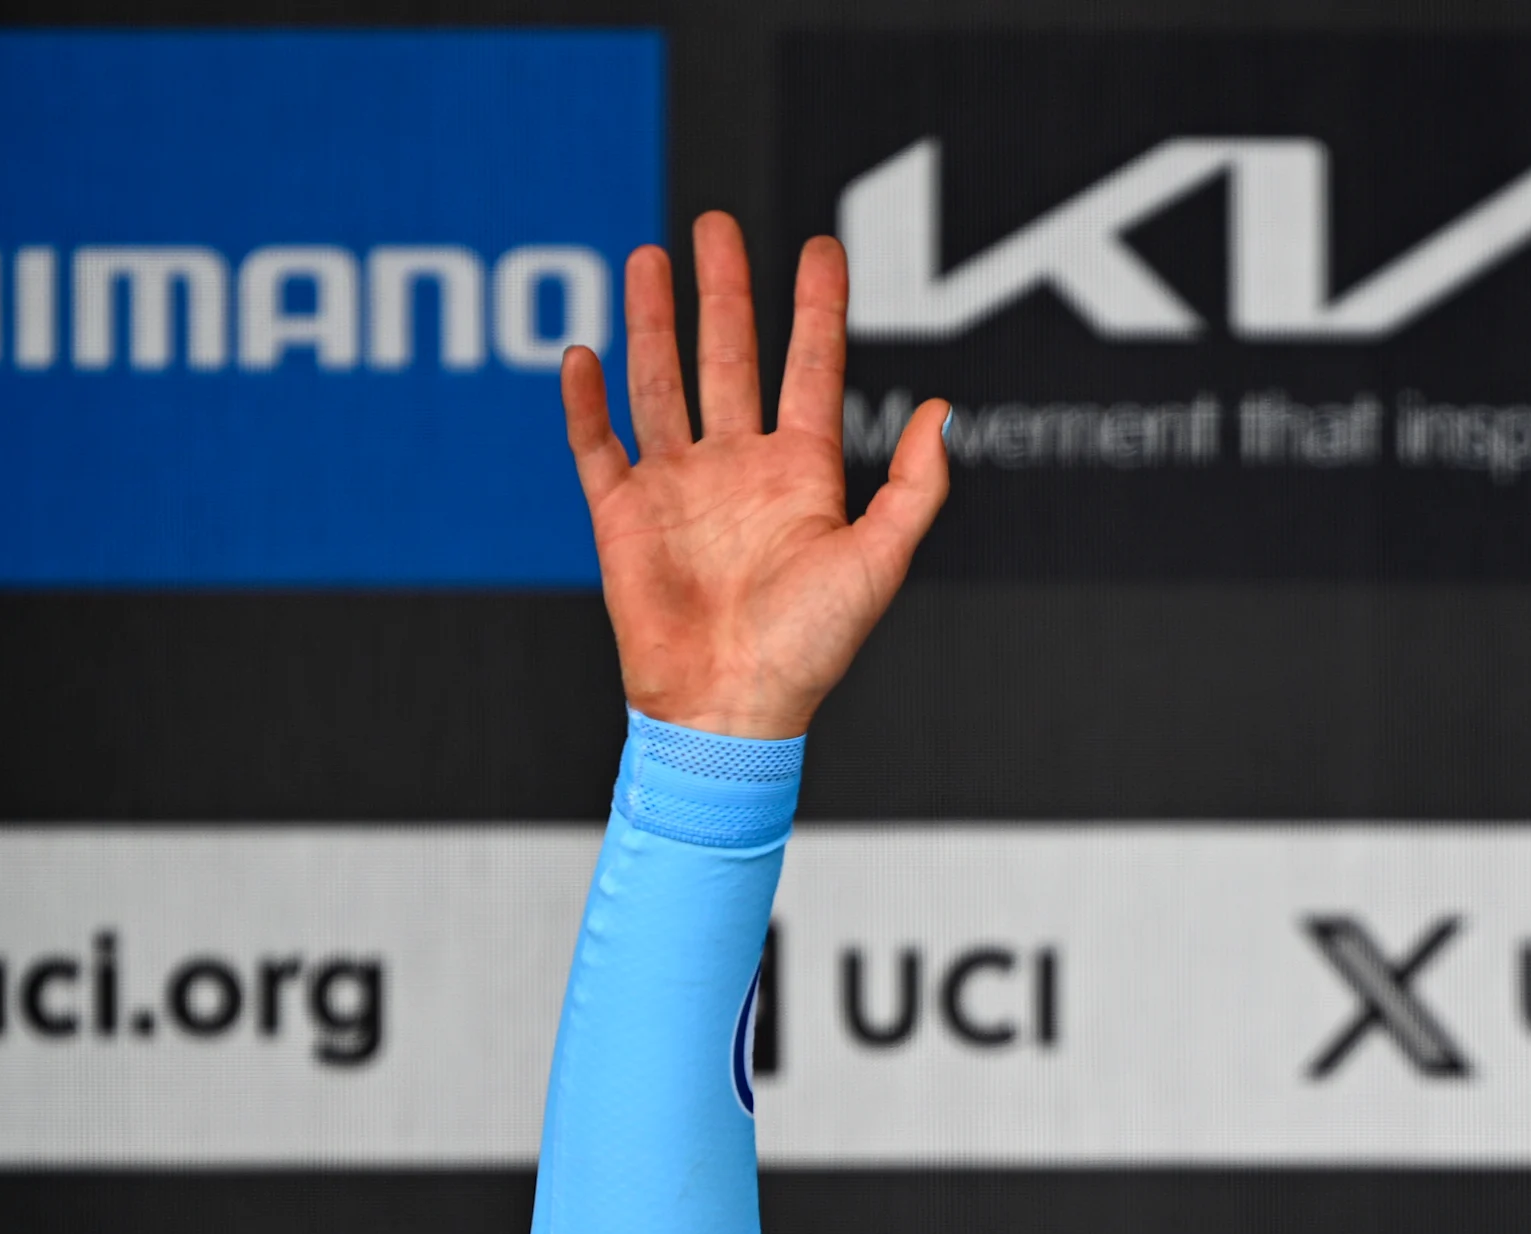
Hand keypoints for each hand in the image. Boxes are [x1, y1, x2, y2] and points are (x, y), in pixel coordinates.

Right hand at [561, 213, 948, 741]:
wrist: (732, 710)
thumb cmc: (811, 649)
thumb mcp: (879, 562)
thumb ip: (915, 489)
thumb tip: (946, 415)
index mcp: (803, 475)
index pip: (810, 368)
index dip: (817, 307)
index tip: (820, 246)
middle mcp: (738, 470)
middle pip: (730, 357)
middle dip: (724, 291)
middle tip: (715, 225)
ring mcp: (678, 488)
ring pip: (662, 382)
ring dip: (653, 322)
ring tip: (650, 257)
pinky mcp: (622, 516)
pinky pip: (598, 446)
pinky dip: (586, 401)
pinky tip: (584, 354)